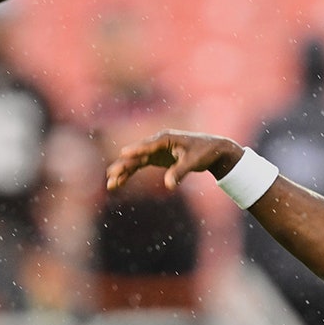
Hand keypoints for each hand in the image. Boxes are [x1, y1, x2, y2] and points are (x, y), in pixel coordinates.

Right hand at [106, 129, 242, 191]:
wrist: (213, 150)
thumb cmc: (205, 152)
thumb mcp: (194, 162)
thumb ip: (180, 172)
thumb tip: (168, 186)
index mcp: (165, 138)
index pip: (148, 145)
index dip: (136, 151)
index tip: (123, 155)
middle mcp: (157, 143)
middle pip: (137, 154)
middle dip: (123, 166)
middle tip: (111, 176)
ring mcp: (155, 150)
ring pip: (135, 161)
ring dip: (123, 172)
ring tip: (110, 184)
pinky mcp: (156, 158)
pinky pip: (139, 165)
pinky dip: (130, 173)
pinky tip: (120, 182)